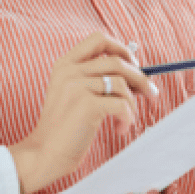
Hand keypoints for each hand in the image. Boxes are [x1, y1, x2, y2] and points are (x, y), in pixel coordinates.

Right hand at [8, 32, 158, 193]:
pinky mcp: (86, 105)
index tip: (133, 66)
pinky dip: (128, 118)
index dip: (121, 49)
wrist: (44, 154)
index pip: (99, 39)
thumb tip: (136, 73)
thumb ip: (94, 79)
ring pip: (122, 84)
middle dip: (140, 78)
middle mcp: (69, 71)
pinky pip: (122, 104)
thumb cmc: (64, 129)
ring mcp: (76, 86)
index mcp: (65, 65)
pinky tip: (120, 129)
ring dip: (132, 104)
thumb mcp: (72, 94)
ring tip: (125, 120)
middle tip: (150, 93)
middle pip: (117, 61)